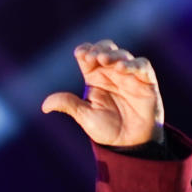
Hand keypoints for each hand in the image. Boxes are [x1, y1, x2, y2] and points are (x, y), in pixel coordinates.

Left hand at [41, 39, 163, 146]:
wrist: (129, 143)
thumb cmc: (107, 129)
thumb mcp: (85, 117)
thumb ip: (69, 105)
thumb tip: (44, 105)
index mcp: (95, 78)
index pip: (89, 57)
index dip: (85, 51)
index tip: (80, 54)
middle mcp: (111, 73)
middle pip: (106, 50)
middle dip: (100, 49)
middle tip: (93, 56)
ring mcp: (129, 76)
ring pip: (123, 56)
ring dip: (114, 55)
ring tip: (105, 60)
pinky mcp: (146, 81)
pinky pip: (142, 66)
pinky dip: (133, 64)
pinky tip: (123, 67)